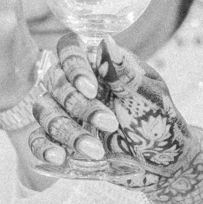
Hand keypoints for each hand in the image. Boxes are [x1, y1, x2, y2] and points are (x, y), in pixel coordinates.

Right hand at [38, 38, 202, 203]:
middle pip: (57, 84)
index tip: (91, 89)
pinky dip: (43, 148)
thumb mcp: (149, 97)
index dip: (73, 66)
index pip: (69, 49)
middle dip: (81, 107)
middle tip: (111, 124)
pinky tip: (59, 157)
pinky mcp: (62, 142)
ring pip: (45, 112)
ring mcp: (66, 114)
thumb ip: (126, 73)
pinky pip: (38, 140)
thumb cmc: (160, 122)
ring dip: (66, 131)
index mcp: (98, 66)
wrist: (165, 162)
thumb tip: (106, 41)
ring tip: (95, 151)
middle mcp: (77, 86)